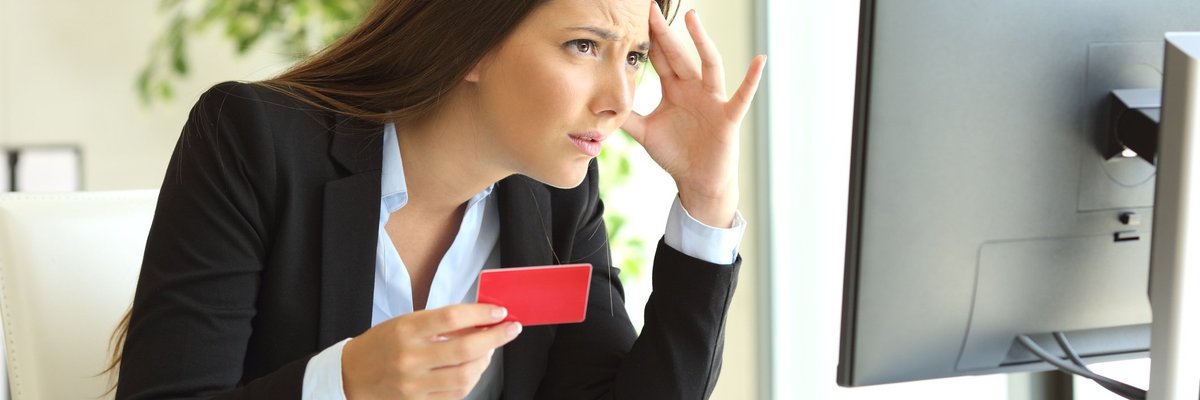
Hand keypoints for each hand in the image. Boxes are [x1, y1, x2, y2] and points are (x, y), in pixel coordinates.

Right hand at [341, 304, 521, 399]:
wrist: (352, 375)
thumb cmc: (383, 344)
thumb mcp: (407, 323)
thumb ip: (441, 323)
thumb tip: (481, 321)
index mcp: (406, 330)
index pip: (452, 318)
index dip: (481, 314)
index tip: (499, 312)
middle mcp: (410, 358)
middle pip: (465, 349)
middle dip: (495, 338)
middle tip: (511, 329)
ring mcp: (414, 385)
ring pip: (465, 376)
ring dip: (486, 361)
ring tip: (489, 350)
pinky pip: (456, 394)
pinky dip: (471, 379)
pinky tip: (474, 367)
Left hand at [621, 4, 765, 227]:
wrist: (698, 181)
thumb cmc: (676, 154)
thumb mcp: (646, 133)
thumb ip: (627, 118)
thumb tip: (603, 105)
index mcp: (674, 90)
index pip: (659, 58)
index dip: (648, 38)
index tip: (636, 16)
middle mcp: (694, 89)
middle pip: (679, 55)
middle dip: (666, 32)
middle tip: (653, 8)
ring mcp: (713, 100)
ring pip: (708, 65)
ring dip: (701, 40)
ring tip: (693, 17)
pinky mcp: (728, 116)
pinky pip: (741, 96)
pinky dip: (752, 79)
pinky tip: (761, 61)